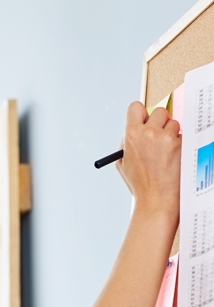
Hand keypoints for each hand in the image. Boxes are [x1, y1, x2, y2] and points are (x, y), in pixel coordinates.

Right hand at [118, 101, 180, 219]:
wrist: (156, 199)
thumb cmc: (140, 184)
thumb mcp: (123, 163)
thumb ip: (127, 143)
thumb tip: (136, 128)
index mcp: (131, 135)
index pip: (136, 107)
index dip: (141, 113)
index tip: (144, 120)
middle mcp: (149, 133)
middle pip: (159, 111)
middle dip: (160, 123)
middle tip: (159, 136)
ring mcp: (167, 138)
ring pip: (174, 124)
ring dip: (172, 134)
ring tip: (167, 153)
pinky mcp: (182, 144)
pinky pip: (184, 136)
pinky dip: (181, 145)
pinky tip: (175, 158)